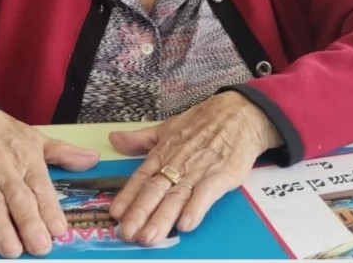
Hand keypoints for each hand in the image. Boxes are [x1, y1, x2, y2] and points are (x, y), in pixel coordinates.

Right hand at [0, 104, 99, 257]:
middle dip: (29, 223)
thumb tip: (93, 159)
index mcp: (27, 158)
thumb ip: (63, 153)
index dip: (50, 209)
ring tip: (13, 249)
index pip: (40, 186)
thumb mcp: (35, 137)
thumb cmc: (2, 131)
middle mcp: (6, 169)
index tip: (59, 229)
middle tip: (40, 246)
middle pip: (19, 198)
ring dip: (3, 227)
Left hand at [108, 91, 281, 246]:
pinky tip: (186, 225)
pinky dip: (196, 209)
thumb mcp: (167, 128)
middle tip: (127, 233)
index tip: (115, 213)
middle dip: (140, 213)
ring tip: (150, 237)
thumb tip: (115, 139)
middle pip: (155, 190)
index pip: (141, 177)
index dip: (128, 196)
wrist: (238, 115)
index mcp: (163, 152)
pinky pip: (206, 194)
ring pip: (176, 197)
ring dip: (162, 218)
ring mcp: (198, 170)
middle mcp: (177, 163)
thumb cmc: (201, 123)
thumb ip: (141, 139)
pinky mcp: (221, 176)